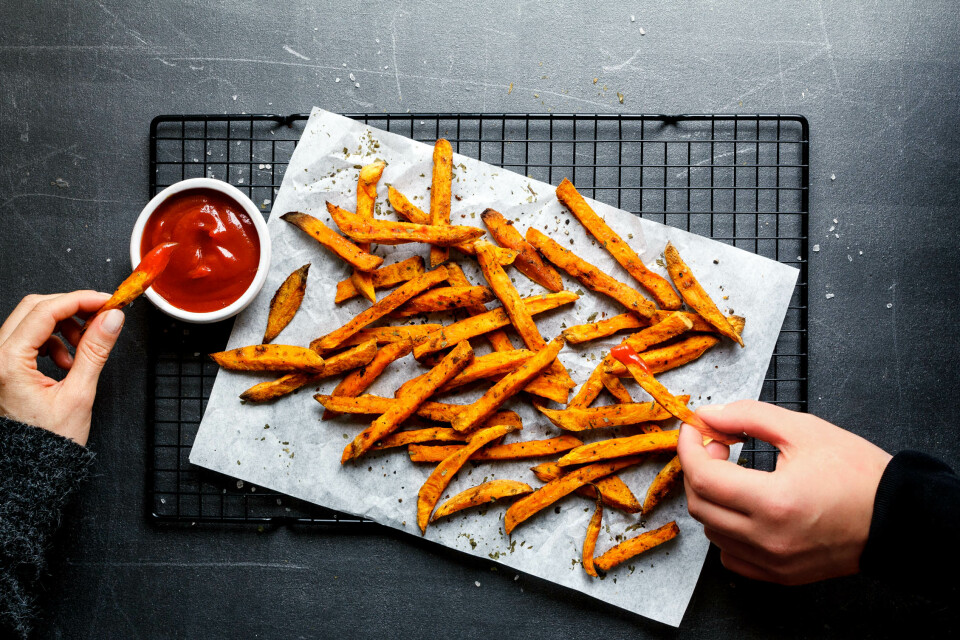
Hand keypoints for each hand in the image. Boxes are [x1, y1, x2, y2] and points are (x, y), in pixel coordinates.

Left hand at [0, 291, 124, 444]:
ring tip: (82, 350)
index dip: (80, 300)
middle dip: (72, 308)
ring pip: (30, 319)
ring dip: (62, 325)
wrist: (30, 468)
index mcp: (8, 362)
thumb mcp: (79, 394)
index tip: (107, 301)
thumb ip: (95, 350)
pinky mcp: (3, 366)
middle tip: (101, 316)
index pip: (45, 311)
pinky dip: (51, 340)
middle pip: (34, 307)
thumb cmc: (47, 441)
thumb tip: (111, 318)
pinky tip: (67, 360)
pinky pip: (27, 336)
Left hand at [677, 400, 891, 584]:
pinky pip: (730, 556)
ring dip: (710, 498)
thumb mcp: (804, 430)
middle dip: (698, 468)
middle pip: (700, 505)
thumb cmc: (859, 473)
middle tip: (719, 446)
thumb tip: (709, 415)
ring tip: (733, 473)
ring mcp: (773, 562)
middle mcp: (768, 539)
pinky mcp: (780, 575)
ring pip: (711, 531)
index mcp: (774, 502)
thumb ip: (749, 416)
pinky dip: (725, 530)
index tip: (695, 430)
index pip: (703, 477)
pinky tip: (742, 508)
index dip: (690, 447)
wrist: (899, 517)